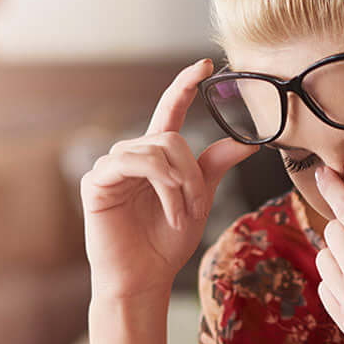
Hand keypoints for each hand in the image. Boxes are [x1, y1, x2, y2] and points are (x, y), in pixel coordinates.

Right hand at [81, 59, 258, 300]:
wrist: (143, 279)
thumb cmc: (166, 244)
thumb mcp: (199, 201)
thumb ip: (214, 168)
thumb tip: (246, 141)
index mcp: (156, 157)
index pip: (170, 110)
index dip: (185, 86)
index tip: (205, 64)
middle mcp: (132, 155)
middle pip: (172, 138)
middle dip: (193, 174)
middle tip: (198, 207)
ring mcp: (111, 166)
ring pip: (157, 150)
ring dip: (180, 185)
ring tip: (182, 215)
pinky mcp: (96, 181)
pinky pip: (134, 164)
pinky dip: (162, 187)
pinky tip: (169, 212)